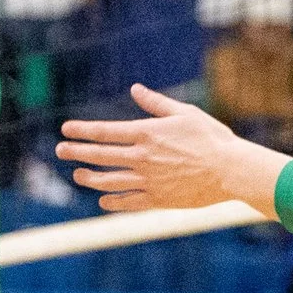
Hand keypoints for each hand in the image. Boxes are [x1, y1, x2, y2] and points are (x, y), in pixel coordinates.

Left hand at [60, 85, 291, 215]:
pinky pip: (129, 202)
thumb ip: (156, 103)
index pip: (105, 131)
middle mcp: (143, 157)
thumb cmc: (211, 137)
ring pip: (110, 181)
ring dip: (90, 178)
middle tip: (60, 151)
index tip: (65, 130)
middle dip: (77, 152)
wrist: (231, 171)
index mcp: (147, 133)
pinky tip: (103, 199)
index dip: (82, 130)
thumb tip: (135, 89)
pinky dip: (113, 201)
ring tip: (78, 175)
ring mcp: (149, 180)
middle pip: (101, 156)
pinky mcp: (158, 199)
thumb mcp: (184, 112)